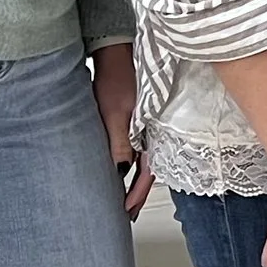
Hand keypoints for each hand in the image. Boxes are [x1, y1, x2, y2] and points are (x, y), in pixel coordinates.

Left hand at [90, 43, 150, 215]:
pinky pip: (141, 148)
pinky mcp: (140, 120)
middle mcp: (153, 132)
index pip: (146, 173)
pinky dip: (134, 163)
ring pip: (145, 160)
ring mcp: (148, 126)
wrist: (116, 53)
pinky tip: (127, 168)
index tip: (126, 211)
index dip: (136, 194)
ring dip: (136, 181)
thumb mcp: (114, 114)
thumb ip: (119, 144)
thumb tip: (120, 172)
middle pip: (149, 170)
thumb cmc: (117, 78)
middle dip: (138, 193)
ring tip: (126, 197)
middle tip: (128, 212)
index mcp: (150, 133)